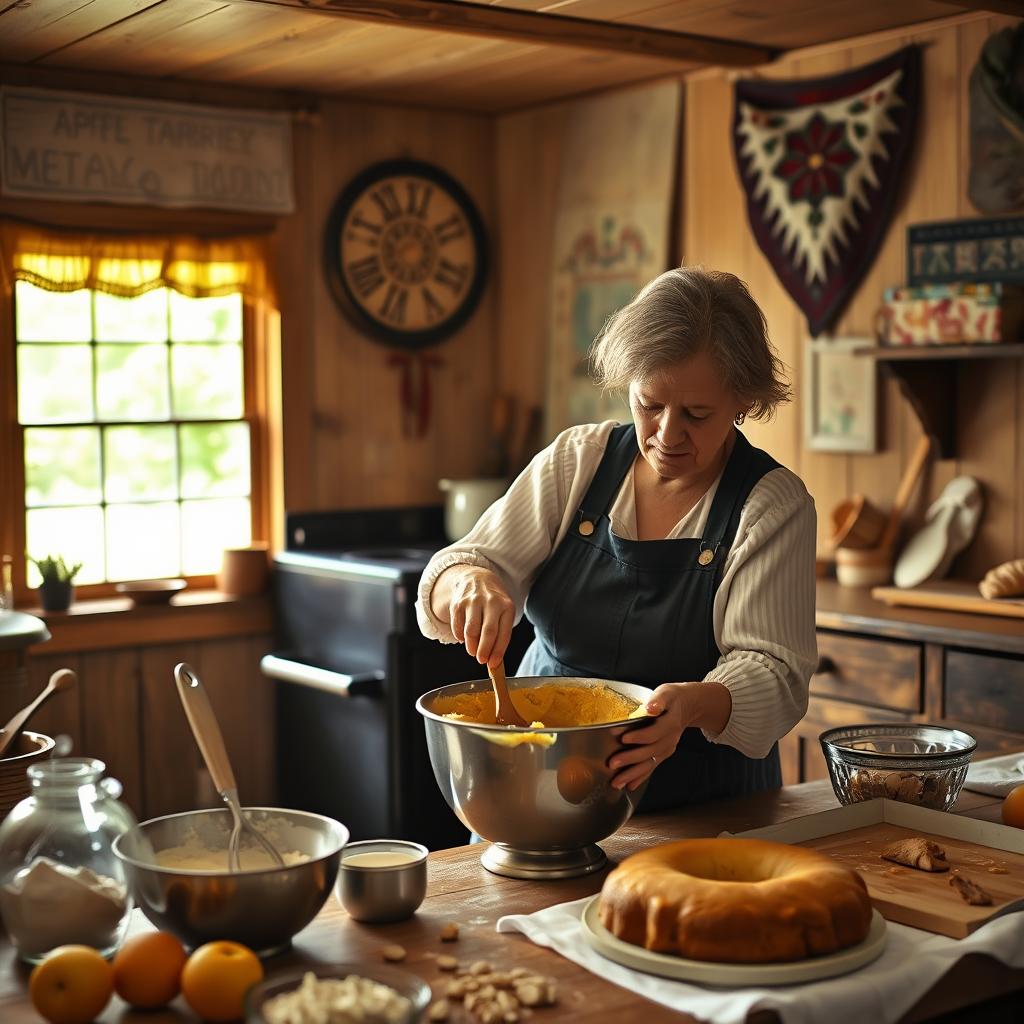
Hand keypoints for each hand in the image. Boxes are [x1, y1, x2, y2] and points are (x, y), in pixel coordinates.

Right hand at [432, 565, 513, 666]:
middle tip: (481, 660)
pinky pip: (458, 627)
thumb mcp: (504, 612)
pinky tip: (464, 638)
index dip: (498, 652)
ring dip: (471, 646)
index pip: (504, 633)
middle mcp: (491, 602)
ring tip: (473, 650)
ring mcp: (473, 601)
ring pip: (471, 631)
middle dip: (484, 651)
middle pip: (488, 632)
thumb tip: (493, 661)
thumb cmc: (494, 603)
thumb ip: (500, 634)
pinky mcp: (458, 603)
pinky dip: (460, 637)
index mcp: (507, 606)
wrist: (477, 578)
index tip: (493, 665)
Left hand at [608, 681, 731, 791]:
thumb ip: (658, 700)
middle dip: (630, 759)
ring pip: (649, 764)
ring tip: (616, 782)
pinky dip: (641, 778)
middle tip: (612, 764)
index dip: (638, 736)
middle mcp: (670, 739)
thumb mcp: (666, 693)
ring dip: (633, 774)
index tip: (623, 738)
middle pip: (649, 752)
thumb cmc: (672, 698)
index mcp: (670, 723)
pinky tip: (629, 786)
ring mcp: (667, 748)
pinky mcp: (663, 754)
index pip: (654, 733)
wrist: (687, 707)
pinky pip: (652, 767)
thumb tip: (651, 707)